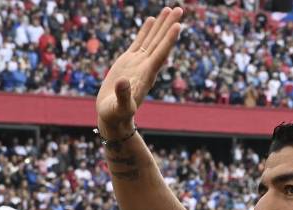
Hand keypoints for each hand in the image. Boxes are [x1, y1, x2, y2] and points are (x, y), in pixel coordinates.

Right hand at [96, 6, 183, 138]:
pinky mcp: (128, 61)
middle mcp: (146, 67)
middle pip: (160, 43)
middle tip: (180, 9)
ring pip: (152, 40)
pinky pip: (139, 42)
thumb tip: (123, 82)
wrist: (112, 116)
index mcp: (146, 76)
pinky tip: (152, 19)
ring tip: (169, 9)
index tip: (178, 25)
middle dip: (169, 26)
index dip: (169, 40)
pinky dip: (146, 30)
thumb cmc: (116, 115)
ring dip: (161, 25)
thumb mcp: (119, 107)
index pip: (160, 54)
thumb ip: (123, 95)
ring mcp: (138, 63)